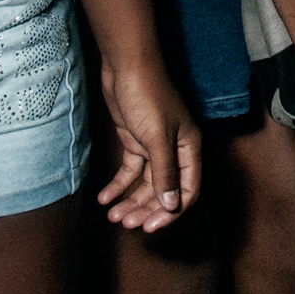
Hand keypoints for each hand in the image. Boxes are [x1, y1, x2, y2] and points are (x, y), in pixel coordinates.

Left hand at [95, 57, 201, 232]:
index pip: (188, 190)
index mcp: (189, 148)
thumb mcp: (156, 137)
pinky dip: (118, 186)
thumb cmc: (148, 95)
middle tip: (127, 224)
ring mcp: (154, 146)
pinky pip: (129, 171)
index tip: (150, 227)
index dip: (171, 212)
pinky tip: (105, 198)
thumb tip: (172, 206)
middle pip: (165, 190)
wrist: (127, 65)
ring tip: (113, 215)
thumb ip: (165, 173)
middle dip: (146, 209)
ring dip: (130, 201)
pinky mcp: (135, 141)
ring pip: (145, 184)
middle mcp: (175, 150)